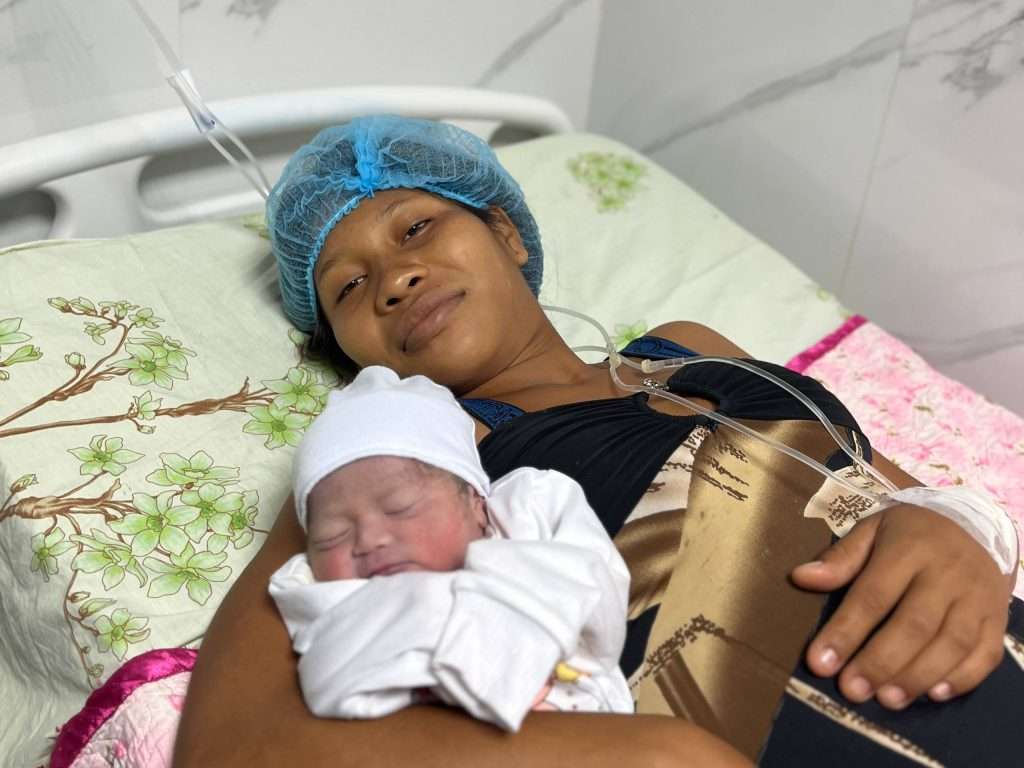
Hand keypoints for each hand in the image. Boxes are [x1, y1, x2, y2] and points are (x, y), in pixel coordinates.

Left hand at [791, 503, 1012, 708]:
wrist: (975, 525)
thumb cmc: (910, 533)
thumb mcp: (873, 530)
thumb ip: (841, 558)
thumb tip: (800, 578)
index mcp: (909, 548)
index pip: (874, 594)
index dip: (846, 631)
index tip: (820, 662)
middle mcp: (947, 574)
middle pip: (914, 624)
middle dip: (880, 662)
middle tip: (851, 690)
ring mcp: (977, 598)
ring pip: (951, 644)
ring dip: (917, 677)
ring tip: (885, 699)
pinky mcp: (998, 619)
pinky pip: (985, 654)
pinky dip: (961, 678)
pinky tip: (932, 694)